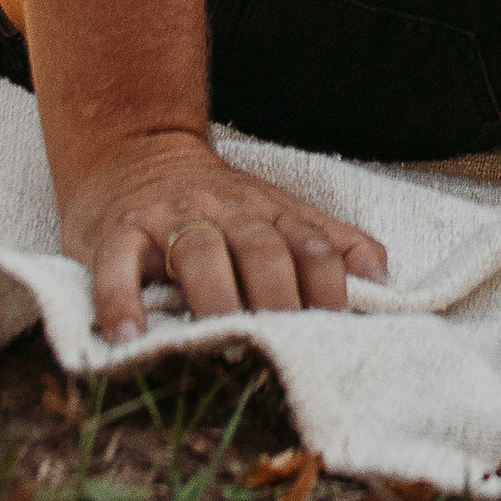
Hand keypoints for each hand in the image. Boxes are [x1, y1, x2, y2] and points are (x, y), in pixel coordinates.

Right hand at [62, 125, 386, 340]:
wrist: (137, 152)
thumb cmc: (218, 204)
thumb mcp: (278, 213)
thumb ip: (330, 244)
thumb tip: (382, 280)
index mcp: (270, 212)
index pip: (312, 245)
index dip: (329, 288)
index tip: (336, 335)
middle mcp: (226, 212)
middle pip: (261, 249)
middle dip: (276, 298)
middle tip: (279, 349)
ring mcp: (172, 220)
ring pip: (199, 252)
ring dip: (212, 299)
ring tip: (216, 344)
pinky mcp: (119, 232)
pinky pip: (118, 264)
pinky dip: (121, 302)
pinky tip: (127, 339)